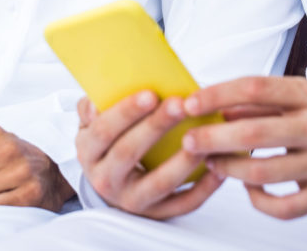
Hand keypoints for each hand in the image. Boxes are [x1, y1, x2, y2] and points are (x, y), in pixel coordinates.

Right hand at [76, 91, 222, 218]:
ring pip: (159, 183)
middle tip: (180, 104)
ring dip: (183, 161)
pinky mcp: (157, 213)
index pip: (105, 130)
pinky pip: (182, 204)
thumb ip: (92, 107)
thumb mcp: (91, 124)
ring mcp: (132, 199)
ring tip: (203, 138)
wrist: (111, 181)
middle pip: (130, 152)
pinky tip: (218, 168)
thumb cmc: (108, 140)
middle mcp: (106, 179)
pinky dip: (203, 188)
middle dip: (157, 126)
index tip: (151, 94)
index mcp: (89, 151)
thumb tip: (96, 102)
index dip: (126, 112)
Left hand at [182, 77, 306, 219]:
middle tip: (188, 140)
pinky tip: (249, 188)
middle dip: (212, 138)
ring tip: (212, 163)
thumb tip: (223, 107)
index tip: (192, 102)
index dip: (218, 94)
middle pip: (253, 133)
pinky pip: (284, 207)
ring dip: (229, 170)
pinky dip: (259, 200)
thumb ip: (269, 100)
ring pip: (263, 173)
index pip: (255, 89)